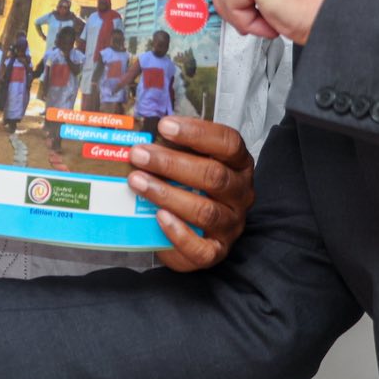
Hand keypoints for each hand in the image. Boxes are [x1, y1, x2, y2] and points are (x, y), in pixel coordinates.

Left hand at [127, 115, 253, 269]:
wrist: (194, 233)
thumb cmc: (190, 190)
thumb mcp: (188, 165)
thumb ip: (173, 149)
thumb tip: (139, 133)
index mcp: (238, 165)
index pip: (227, 143)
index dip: (197, 133)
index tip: (164, 126)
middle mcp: (241, 193)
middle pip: (213, 175)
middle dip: (171, 163)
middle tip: (139, 155)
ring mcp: (231, 224)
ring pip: (205, 210)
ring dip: (167, 194)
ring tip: (137, 182)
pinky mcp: (217, 251)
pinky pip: (200, 248)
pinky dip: (178, 233)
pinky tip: (158, 217)